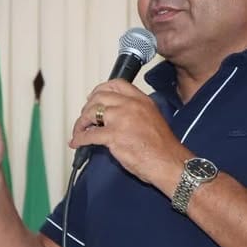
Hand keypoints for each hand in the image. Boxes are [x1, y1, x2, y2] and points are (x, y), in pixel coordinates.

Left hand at [69, 80, 189, 191]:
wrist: (169, 162)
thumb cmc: (162, 147)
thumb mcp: (151, 117)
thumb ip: (133, 111)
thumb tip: (112, 115)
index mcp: (141, 100)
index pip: (116, 84)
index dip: (100, 90)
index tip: (93, 98)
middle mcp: (131, 105)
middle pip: (99, 97)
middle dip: (88, 107)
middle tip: (85, 117)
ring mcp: (121, 119)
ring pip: (91, 113)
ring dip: (81, 123)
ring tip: (79, 131)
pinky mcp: (114, 136)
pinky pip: (89, 135)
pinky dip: (79, 139)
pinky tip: (77, 143)